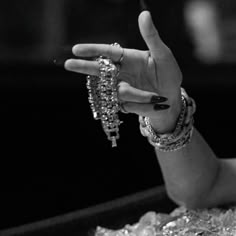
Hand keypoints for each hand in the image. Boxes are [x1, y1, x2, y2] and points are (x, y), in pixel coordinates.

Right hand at [65, 11, 182, 132]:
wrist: (172, 98)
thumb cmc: (169, 74)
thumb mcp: (164, 55)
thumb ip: (152, 37)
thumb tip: (144, 14)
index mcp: (128, 58)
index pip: (107, 52)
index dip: (93, 50)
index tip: (77, 49)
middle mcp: (121, 72)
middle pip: (99, 69)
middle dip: (84, 67)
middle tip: (68, 64)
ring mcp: (121, 87)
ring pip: (117, 91)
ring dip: (137, 94)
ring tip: (155, 96)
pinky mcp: (123, 102)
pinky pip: (126, 103)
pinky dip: (140, 103)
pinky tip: (152, 102)